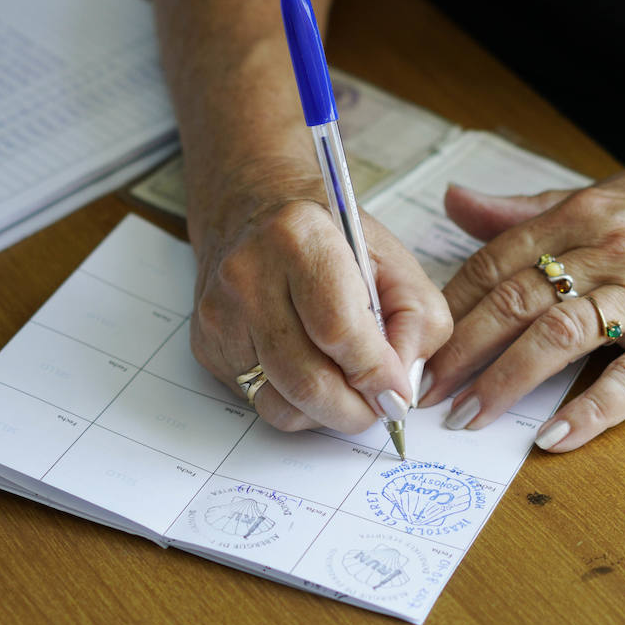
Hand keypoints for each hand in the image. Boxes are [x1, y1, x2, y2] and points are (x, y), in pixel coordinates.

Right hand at [189, 157, 451, 433]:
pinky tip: (315, 373)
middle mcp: (247, 276)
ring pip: (282, 405)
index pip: (339, 330)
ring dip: (328, 414)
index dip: (376, 374)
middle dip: (355, 410)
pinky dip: (299, 405)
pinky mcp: (207, 346)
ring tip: (351, 391)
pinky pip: (262, 403)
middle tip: (381, 408)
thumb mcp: (395, 261)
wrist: (255, 211)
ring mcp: (220, 315)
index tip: (399, 393)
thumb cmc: (332, 237)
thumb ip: (417, 321)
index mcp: (298, 238)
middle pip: (306, 380)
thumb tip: (400, 388)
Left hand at [420, 166, 624, 450]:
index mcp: (577, 218)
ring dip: (506, 382)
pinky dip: (593, 410)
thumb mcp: (603, 193)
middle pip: (513, 304)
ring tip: (468, 417)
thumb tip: (456, 201)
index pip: (492, 265)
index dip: (449, 309)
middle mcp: (603, 253)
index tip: (418, 343)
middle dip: (460, 352)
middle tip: (425, 391)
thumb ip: (525, 209)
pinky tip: (556, 437)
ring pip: (559, 337)